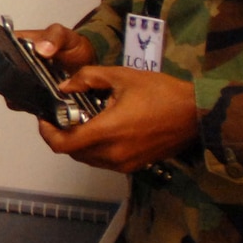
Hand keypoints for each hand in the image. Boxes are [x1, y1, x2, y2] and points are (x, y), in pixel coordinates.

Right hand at [0, 24, 97, 111]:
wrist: (87, 64)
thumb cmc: (72, 45)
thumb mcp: (64, 35)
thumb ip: (54, 38)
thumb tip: (42, 49)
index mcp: (19, 46)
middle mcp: (18, 66)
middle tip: (5, 81)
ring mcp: (26, 83)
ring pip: (9, 93)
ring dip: (12, 95)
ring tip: (24, 94)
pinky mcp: (35, 98)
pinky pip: (25, 104)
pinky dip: (27, 105)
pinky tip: (35, 103)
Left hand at [37, 65, 198, 174]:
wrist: (197, 114)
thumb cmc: (162, 93)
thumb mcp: (122, 76)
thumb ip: (87, 78)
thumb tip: (64, 86)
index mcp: (107, 131)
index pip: (63, 144)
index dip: (47, 133)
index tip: (45, 119)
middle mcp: (113, 153)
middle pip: (73, 152)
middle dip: (62, 135)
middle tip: (62, 115)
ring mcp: (124, 163)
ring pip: (88, 158)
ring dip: (79, 143)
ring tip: (82, 119)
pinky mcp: (135, 166)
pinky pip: (104, 161)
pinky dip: (96, 148)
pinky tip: (102, 128)